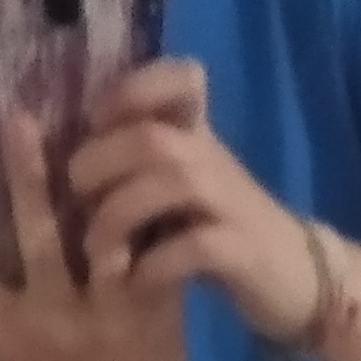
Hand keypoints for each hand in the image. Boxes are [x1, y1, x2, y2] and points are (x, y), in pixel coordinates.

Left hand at [63, 61, 321, 347]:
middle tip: (77, 199)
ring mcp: (232, 203)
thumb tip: (63, 158)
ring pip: (173, 181)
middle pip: (152, 137)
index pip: (180, 79)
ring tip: (98, 251)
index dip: (132, 90)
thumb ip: (139, 166)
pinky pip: (196, 245)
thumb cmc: (221, 232)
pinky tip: (136, 281)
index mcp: (198, 136)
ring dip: (120, 216)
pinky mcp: (244, 251)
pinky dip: (156, 265)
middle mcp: (214, 159)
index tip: (97, 121)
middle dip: (100, 165)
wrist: (297, 280)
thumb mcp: (181, 188)